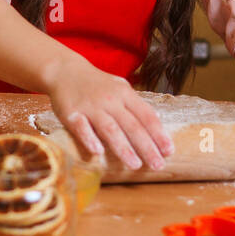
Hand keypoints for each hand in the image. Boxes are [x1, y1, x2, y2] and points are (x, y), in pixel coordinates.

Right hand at [46, 59, 172, 170]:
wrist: (65, 70)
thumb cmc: (97, 84)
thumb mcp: (120, 87)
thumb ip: (135, 104)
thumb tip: (157, 120)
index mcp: (125, 94)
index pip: (146, 115)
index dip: (159, 134)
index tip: (169, 151)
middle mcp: (110, 100)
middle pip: (132, 125)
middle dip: (146, 147)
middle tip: (157, 165)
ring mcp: (91, 106)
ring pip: (110, 129)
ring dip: (123, 148)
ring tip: (135, 165)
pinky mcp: (72, 113)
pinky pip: (82, 128)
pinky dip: (90, 139)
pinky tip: (98, 153)